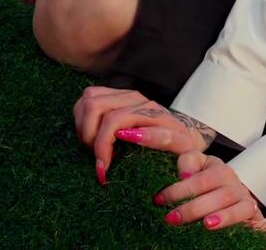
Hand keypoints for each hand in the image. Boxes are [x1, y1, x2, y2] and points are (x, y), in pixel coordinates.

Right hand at [73, 86, 217, 184]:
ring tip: (95, 149)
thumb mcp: (180, 148)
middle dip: (90, 136)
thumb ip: (162, 140)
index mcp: (150, 110)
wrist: (183, 134)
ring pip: (88, 100)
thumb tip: (130, 135)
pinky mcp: (112, 96)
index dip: (102, 146)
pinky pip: (85, 101)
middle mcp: (135, 98)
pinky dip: (82, 121)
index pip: (114, 120)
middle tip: (99, 159)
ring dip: (84, 128)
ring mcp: (122, 95)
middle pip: (95, 105)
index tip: (103, 170)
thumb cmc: (180, 145)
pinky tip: (92, 138)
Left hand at [154, 151, 265, 234]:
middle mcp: (227, 176)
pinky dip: (227, 217)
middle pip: (208, 180)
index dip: (176, 181)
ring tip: (192, 221)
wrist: (236, 210)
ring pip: (226, 195)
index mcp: (211, 165)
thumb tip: (184, 175)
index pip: (193, 162)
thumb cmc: (209, 197)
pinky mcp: (251, 208)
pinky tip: (211, 224)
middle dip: (187, 199)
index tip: (159, 199)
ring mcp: (240, 191)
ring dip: (206, 208)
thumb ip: (186, 168)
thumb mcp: (193, 182)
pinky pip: (243, 210)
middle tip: (170, 217)